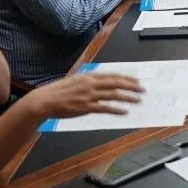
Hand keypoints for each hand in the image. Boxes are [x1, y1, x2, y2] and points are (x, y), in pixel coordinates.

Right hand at [25, 72, 143, 119]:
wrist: (45, 100)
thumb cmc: (59, 91)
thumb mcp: (76, 80)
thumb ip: (89, 81)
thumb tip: (101, 82)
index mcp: (89, 76)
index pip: (113, 75)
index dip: (126, 78)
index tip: (136, 80)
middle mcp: (91, 84)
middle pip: (116, 83)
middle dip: (131, 86)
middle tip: (142, 90)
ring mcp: (89, 95)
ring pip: (114, 95)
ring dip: (128, 97)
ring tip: (138, 100)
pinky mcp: (86, 107)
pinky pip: (105, 108)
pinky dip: (116, 109)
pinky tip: (125, 112)